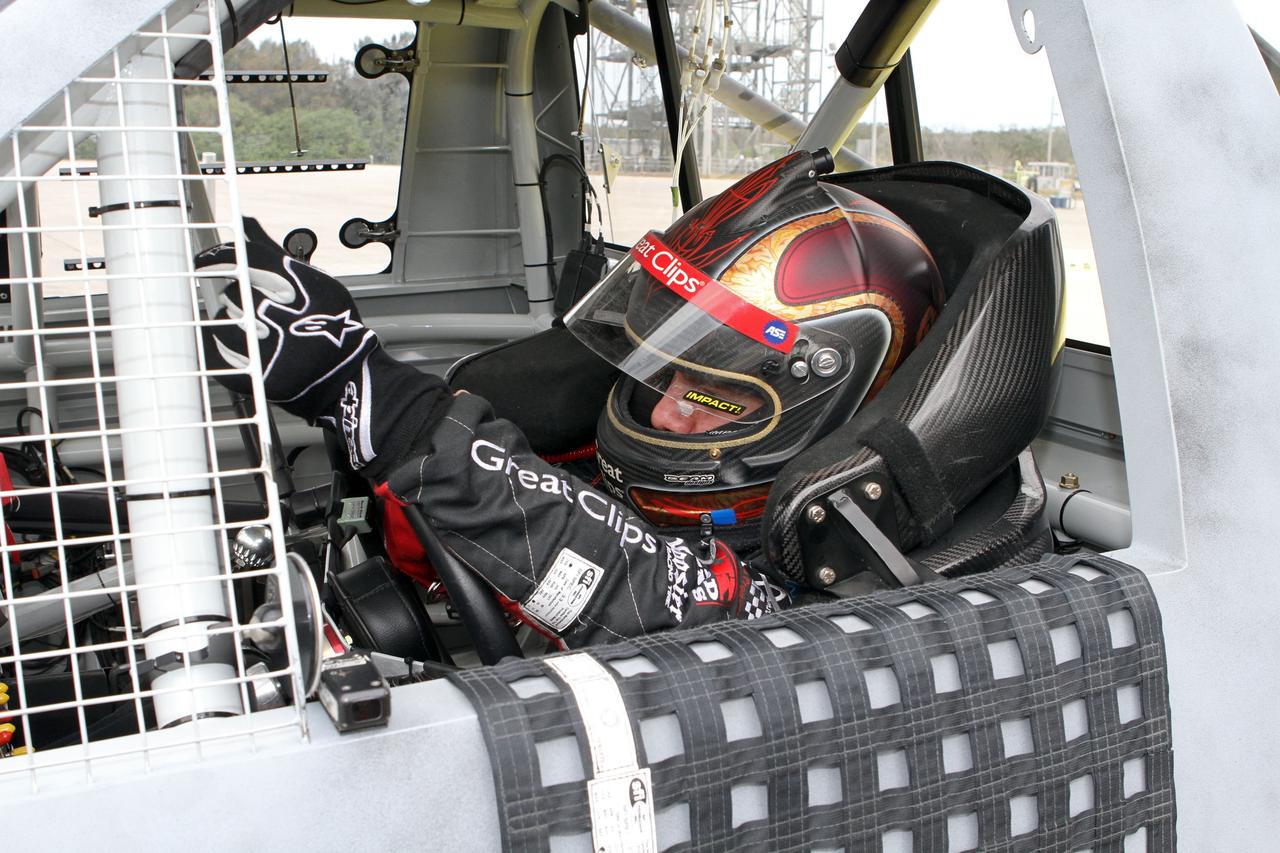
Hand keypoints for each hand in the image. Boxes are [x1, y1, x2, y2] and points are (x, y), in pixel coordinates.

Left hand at [197, 218, 451, 476]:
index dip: (216, 257)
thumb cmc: (337, 329)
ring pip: (224, 321)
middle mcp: (275, 313)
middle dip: (241, 298)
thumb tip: (245, 220)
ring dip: (233, 321)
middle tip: (261, 309)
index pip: (239, 259)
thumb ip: (274, 250)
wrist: (351, 378)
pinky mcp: (257, 375)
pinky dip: (224, 347)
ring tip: (259, 330)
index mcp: (290, 287)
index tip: (202, 261)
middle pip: (233, 292)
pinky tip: (241, 345)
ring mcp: (265, 346)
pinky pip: (219, 354)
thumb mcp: (316, 281)